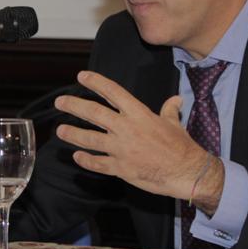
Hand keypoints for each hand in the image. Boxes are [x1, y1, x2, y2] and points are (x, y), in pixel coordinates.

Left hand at [54, 71, 222, 213]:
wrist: (188, 172)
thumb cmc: (182, 147)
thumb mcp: (174, 123)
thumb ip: (170, 109)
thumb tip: (176, 99)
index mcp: (139, 114)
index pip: (113, 92)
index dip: (96, 82)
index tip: (82, 76)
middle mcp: (126, 129)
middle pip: (94, 113)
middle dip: (74, 106)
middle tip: (59, 102)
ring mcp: (121, 149)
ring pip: (90, 139)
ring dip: (73, 134)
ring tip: (60, 130)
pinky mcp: (121, 169)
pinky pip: (98, 163)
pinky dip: (86, 160)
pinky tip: (77, 156)